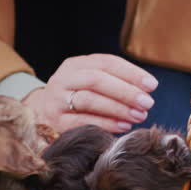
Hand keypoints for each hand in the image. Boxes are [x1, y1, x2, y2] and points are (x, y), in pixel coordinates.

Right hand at [23, 54, 157, 133]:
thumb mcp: (88, 83)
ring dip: (118, 108)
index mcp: (75, 65)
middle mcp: (64, 79)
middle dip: (126, 91)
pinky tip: (123, 126)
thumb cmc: (74, 98)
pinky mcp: (56, 121)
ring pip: (89, 100)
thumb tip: (146, 89)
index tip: (152, 85)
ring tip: (138, 115)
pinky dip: (106, 124)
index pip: (106, 63)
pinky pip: (83, 121)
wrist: (39, 115)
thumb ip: (112, 81)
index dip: (131, 73)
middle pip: (96, 79)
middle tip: (147, 102)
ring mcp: (57, 100)